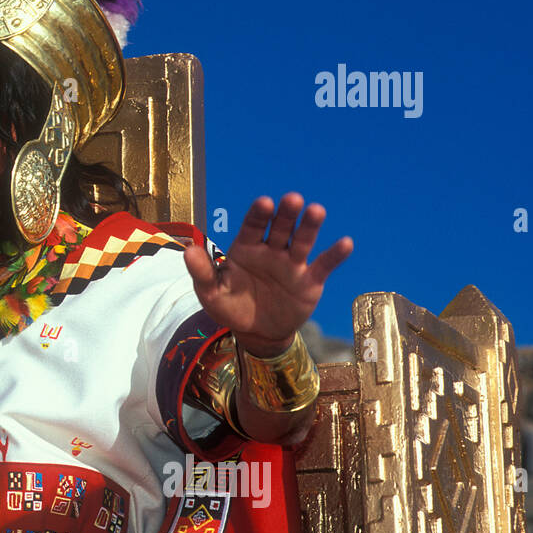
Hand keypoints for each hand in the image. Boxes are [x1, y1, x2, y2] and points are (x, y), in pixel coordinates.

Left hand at [183, 193, 352, 354]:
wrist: (256, 333)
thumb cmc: (231, 306)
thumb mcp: (211, 293)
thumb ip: (202, 272)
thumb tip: (187, 251)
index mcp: (246, 248)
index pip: (253, 226)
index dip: (258, 215)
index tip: (264, 203)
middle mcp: (271, 250)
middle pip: (280, 227)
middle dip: (286, 214)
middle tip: (292, 199)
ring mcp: (292, 264)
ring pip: (302, 240)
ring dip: (310, 226)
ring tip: (317, 211)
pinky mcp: (310, 281)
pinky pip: (323, 265)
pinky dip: (334, 255)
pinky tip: (345, 243)